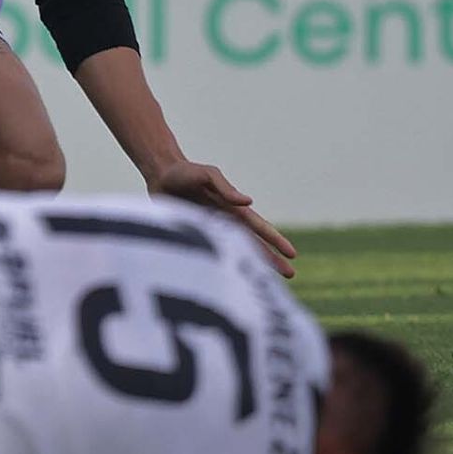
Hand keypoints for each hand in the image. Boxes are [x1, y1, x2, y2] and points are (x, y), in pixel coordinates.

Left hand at [150, 158, 296, 278]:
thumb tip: (249, 202)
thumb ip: (225, 188)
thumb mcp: (206, 175)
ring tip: (268, 280)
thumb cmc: (184, 173)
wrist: (160, 175)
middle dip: (272, 258)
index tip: (292, 254)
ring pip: (238, 251)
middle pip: (253, 243)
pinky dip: (226, 265)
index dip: (275, 240)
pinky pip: (216, 254)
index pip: (258, 227)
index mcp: (231, 207)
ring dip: (254, 264)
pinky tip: (233, 279)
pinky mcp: (197, 236)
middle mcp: (226, 221)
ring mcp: (213, 230)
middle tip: (291, 274)